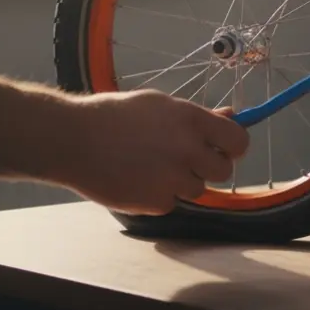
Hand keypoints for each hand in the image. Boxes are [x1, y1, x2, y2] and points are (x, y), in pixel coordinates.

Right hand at [51, 89, 250, 215]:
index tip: (223, 148)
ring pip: (197, 190)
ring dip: (182, 182)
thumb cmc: (113, 116)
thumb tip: (231, 115)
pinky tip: (137, 180)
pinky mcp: (154, 202)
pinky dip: (158, 196)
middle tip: (186, 161)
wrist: (71, 140)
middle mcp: (187, 149)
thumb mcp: (159, 105)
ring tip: (152, 167)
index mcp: (191, 120)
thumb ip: (198, 116)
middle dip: (209, 167)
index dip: (233, 147)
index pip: (239, 140)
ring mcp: (172, 178)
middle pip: (223, 171)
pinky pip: (171, 203)